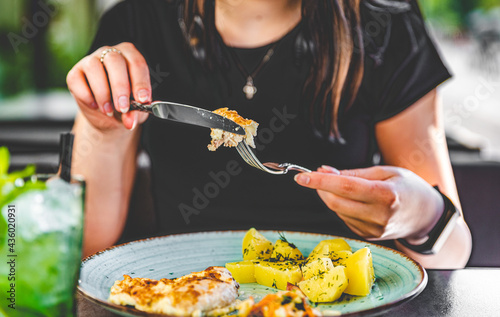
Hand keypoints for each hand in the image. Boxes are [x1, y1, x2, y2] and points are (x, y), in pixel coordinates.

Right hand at [66, 43, 149, 131]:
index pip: (137, 63)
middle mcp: (110, 54)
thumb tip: (130, 121)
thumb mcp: (135, 110)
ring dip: (102, 93)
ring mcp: (90, 61)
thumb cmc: (126, 105)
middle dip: (120, 86)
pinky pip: (76, 80)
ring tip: (109, 111)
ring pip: (93, 67)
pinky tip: (95, 106)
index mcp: (130, 57)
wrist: (108, 116)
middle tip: (123, 107)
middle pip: (114, 60)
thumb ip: (135, 113)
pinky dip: (86, 96)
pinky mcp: (75, 73)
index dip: (140, 82)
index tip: (142, 100)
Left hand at [294, 165, 444, 241]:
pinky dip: (341, 207)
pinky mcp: (369, 237)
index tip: (302, 176)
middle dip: (320, 189)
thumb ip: (352, 173)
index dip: (320, 182)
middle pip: (336, 203)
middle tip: (316, 176)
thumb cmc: (408, 187)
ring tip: (339, 185)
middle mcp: (380, 216)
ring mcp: (374, 230)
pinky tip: (351, 200)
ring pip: (338, 212)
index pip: (345, 188)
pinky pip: (345, 220)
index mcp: (387, 195)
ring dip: (329, 197)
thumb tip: (323, 171)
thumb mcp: (385, 171)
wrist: (428, 215)